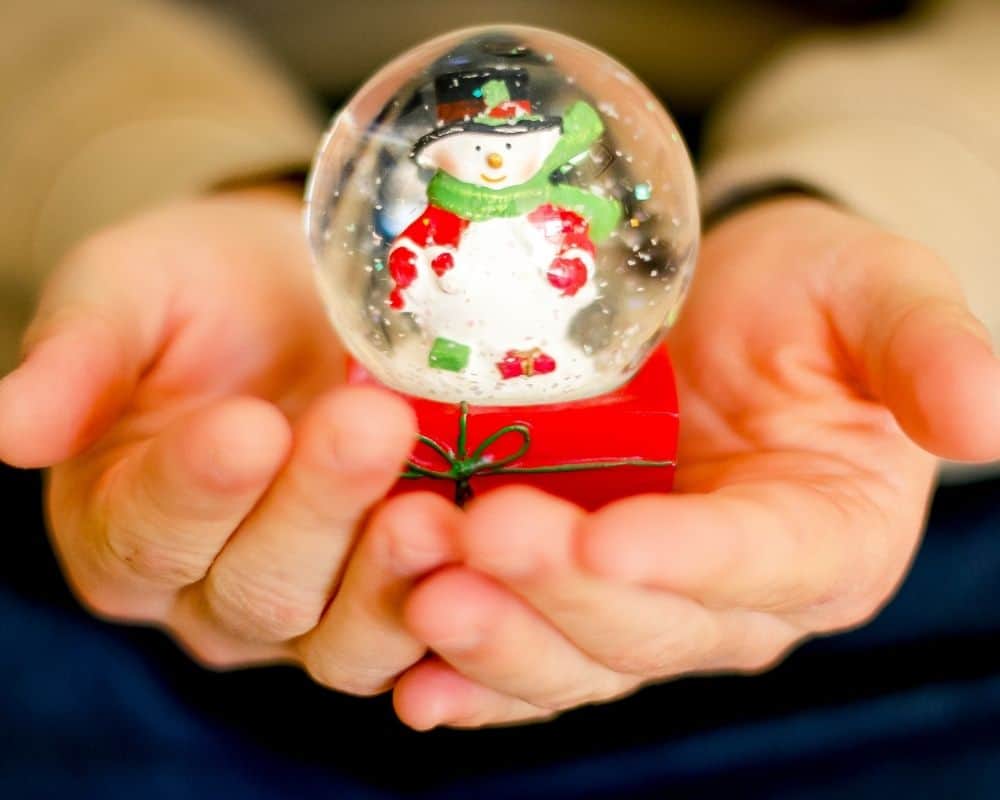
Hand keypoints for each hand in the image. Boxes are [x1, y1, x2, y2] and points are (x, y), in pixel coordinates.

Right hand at [0, 189, 459, 693]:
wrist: (304, 302)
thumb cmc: (208, 293)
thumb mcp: (132, 293)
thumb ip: (78, 354)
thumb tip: (2, 425)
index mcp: (122, 527)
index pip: (148, 533)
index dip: (195, 490)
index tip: (247, 425)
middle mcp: (205, 592)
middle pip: (255, 589)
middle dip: (316, 510)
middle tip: (371, 428)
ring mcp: (304, 612)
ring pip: (337, 636)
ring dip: (389, 577)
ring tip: (436, 509)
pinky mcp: (384, 603)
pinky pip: (418, 635)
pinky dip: (452, 605)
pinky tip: (488, 556)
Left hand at [391, 197, 999, 728]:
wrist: (715, 312)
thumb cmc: (803, 299)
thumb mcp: (870, 290)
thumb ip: (924, 346)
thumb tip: (990, 414)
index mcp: (822, 536)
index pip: (758, 565)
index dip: (685, 560)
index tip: (606, 533)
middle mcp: (732, 596)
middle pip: (650, 628)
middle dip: (560, 593)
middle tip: (472, 536)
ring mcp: (645, 603)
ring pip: (577, 657)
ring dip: (499, 636)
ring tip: (421, 591)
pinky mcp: (573, 594)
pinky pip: (527, 654)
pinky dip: (472, 675)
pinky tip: (414, 682)